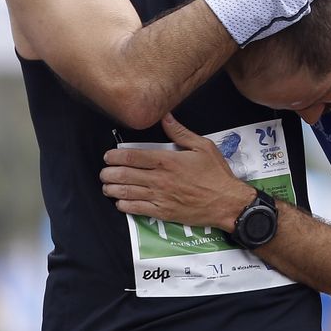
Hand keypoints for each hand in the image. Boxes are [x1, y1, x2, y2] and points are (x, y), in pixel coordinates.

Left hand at [101, 115, 256, 229]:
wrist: (227, 202)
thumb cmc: (216, 174)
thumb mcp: (202, 146)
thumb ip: (180, 132)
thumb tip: (166, 117)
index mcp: (167, 160)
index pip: (133, 157)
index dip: (115, 156)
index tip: (108, 156)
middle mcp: (160, 179)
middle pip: (125, 175)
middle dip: (109, 173)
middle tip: (104, 172)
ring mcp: (160, 197)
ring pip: (127, 193)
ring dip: (113, 189)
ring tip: (107, 186)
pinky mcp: (163, 213)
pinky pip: (137, 210)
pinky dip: (125, 206)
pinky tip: (120, 203)